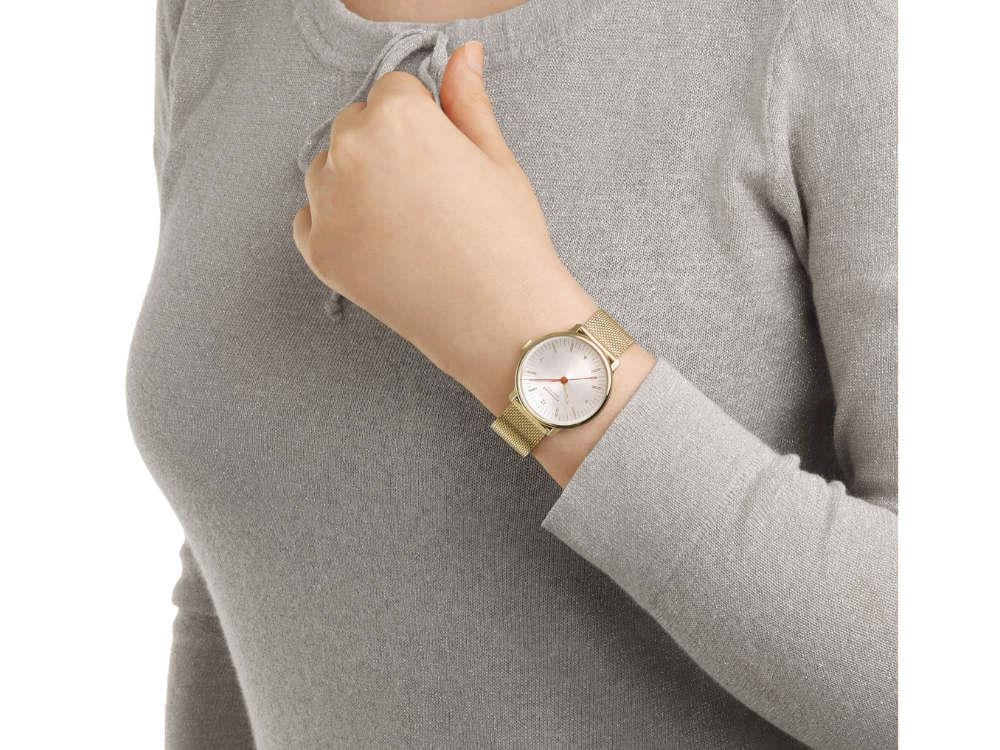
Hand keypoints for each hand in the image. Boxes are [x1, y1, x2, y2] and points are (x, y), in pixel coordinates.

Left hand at [293, 42, 654, 483]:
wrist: (499, 320)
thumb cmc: (507, 238)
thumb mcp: (496, 159)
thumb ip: (467, 101)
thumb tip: (466, 53)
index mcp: (398, 117)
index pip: (393, 93)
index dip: (423, 123)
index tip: (443, 159)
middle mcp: (351, 152)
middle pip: (355, 125)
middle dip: (384, 147)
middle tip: (427, 194)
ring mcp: (328, 205)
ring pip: (329, 169)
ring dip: (356, 183)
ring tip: (407, 223)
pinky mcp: (319, 251)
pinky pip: (311, 218)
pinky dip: (337, 225)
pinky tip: (382, 246)